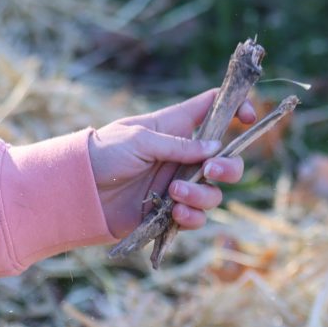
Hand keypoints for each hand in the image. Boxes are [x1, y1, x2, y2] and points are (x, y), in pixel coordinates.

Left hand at [87, 88, 259, 239]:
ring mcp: (178, 184)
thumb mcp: (140, 140)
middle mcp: (182, 156)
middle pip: (226, 160)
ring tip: (175, 193)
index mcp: (175, 127)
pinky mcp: (169, 212)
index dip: (237, 108)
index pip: (214, 109)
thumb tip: (216, 148)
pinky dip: (191, 217)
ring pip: (214, 193)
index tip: (249, 118)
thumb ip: (179, 145)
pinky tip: (176, 213)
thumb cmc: (103, 153)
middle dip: (228, 167)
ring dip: (202, 195)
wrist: (77, 190)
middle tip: (211, 171)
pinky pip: (196, 217)